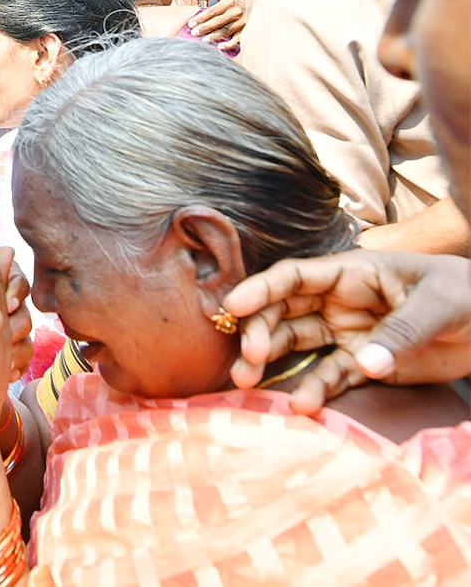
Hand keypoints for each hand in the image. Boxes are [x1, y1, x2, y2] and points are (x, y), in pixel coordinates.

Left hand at [188, 0, 245, 50]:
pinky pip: (237, 39)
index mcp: (229, 2)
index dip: (201, 17)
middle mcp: (236, 12)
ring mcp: (241, 22)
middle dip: (205, 28)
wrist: (251, 6)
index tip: (191, 23)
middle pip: (218, 22)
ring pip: (226, 31)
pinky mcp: (244, 31)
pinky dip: (229, 44)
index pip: (213, 11)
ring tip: (203, 41)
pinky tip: (219, 47)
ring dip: (214, 37)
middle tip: (193, 33)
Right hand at [222, 250, 470, 414]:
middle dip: (258, 332)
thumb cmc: (468, 294)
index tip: (232, 307)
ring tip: (247, 383)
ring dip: (268, 361)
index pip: (295, 277)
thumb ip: (403, 330)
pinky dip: (314, 391)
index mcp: (351, 273)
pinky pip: (329, 376)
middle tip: (247, 358)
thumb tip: (365, 364)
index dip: (260, 289)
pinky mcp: (361, 363)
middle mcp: (338, 301)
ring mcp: (346, 332)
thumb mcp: (442, 302)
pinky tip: (303, 406)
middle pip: (283, 312)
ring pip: (294, 344)